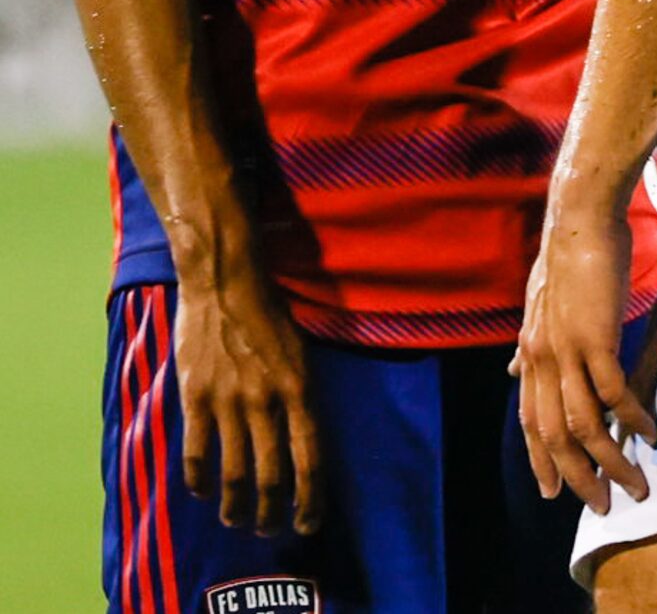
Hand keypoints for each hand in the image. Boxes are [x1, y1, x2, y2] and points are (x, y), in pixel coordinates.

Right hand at [174, 264, 322, 537]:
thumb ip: (300, 397)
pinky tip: (202, 491)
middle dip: (271, 515)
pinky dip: (199, 482)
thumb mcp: (301, 352)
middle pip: (272, 479)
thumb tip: (303, 442)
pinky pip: (196, 455)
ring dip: (236, 508)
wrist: (225, 279)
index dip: (311, 501)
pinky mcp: (195, 397)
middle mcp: (267, 400)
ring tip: (235, 519)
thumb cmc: (268, 312)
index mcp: (300, 389)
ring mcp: (229, 401)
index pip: (311, 460)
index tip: (308, 523)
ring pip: (234, 475)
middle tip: (268, 529)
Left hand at [514, 207, 656, 513]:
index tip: (555, 494)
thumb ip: (531, 345)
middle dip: (580, 477)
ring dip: (613, 461)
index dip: (541, 459)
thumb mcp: (540, 306)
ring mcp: (567, 349)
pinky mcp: (596, 337)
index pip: (530, 421)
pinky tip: (651, 434)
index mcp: (531, 352)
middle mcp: (542, 357)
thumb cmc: (568, 258)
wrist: (579, 218)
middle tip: (605, 504)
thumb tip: (514, 372)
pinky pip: (614, 392)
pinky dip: (633, 419)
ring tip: (638, 485)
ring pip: (585, 425)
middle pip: (556, 435)